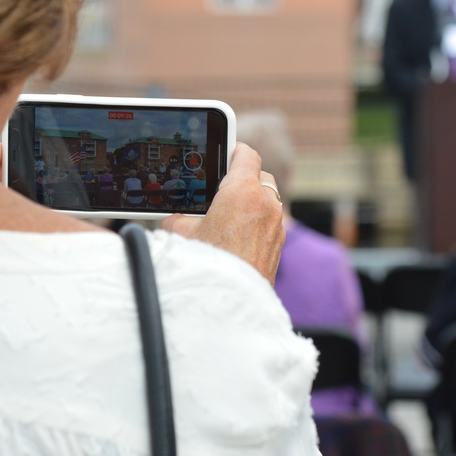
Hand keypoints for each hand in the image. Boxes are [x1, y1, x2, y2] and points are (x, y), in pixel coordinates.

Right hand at [162, 143, 284, 283]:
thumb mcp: (179, 232)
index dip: (234, 150)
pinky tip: (237, 235)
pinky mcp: (278, 245)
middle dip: (243, 178)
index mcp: (243, 191)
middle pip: (259, 176)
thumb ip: (181, 214)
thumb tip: (178, 215)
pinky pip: (269, 222)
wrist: (227, 305)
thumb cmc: (205, 265)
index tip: (225, 152)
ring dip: (251, 201)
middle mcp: (266, 204)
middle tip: (221, 187)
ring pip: (267, 199)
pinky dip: (256, 221)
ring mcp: (276, 226)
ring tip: (227, 214)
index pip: (246, 154)